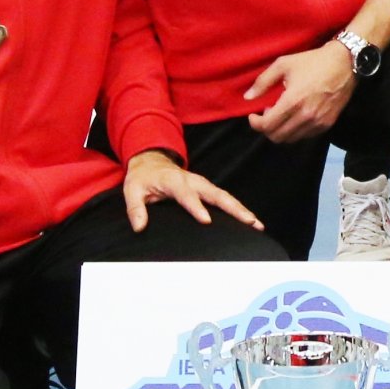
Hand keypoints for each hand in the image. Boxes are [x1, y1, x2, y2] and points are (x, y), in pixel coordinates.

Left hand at [121, 148, 260, 232]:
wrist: (151, 162)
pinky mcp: (207, 189)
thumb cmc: (143, 178)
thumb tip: (140, 227)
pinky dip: (238, 209)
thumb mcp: (132, 190)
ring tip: (257, 224)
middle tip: (249, 221)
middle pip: (216, 194)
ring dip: (241, 209)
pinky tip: (250, 221)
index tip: (207, 221)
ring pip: (225, 196)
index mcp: (174, 180)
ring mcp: (202, 184)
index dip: (196, 207)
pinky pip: (224, 199)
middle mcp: (193, 181)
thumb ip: (135, 208)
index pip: (186, 194)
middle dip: (233, 208)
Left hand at [245, 41, 356, 143]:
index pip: (267, 126)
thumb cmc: (312, 62)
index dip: (255, 124)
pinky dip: (295, 130)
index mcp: (292, 101)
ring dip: (281, 130)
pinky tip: (295, 116)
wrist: (345, 64)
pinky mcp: (327, 124)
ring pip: (290, 139)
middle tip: (267, 114)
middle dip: (266, 128)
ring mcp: (318, 122)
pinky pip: (305, 136)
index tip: (253, 115)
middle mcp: (305, 116)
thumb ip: (263, 82)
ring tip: (281, 115)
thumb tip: (247, 98)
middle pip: (277, 137)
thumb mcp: (283, 64)